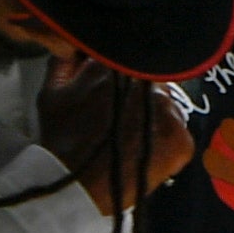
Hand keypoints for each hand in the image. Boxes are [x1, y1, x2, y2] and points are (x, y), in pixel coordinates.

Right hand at [44, 58, 199, 210]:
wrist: (72, 184)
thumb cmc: (60, 139)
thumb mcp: (52, 91)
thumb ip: (68, 61)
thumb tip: (82, 48)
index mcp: (118, 63)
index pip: (135, 62)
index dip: (128, 82)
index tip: (120, 97)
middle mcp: (148, 81)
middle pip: (155, 85)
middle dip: (143, 101)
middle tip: (126, 123)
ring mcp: (167, 109)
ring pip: (168, 110)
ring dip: (156, 122)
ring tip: (133, 142)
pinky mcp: (180, 138)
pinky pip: (180, 137)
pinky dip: (167, 148)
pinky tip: (146, 156)